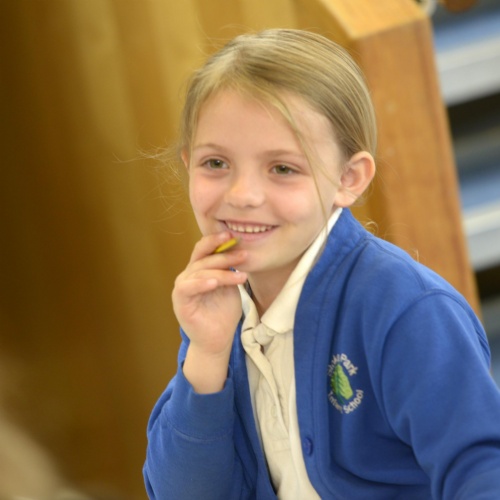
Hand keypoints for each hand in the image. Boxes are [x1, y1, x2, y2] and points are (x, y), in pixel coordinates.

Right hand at [173, 232, 247, 391]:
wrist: (217, 340)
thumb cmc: (223, 313)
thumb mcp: (230, 287)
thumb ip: (229, 270)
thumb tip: (239, 250)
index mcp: (199, 270)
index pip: (204, 249)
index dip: (216, 241)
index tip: (233, 235)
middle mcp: (189, 275)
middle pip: (203, 258)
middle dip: (224, 254)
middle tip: (244, 254)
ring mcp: (183, 288)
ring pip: (200, 272)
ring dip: (222, 272)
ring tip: (240, 276)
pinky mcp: (180, 302)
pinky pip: (188, 288)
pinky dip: (202, 283)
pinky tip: (215, 282)